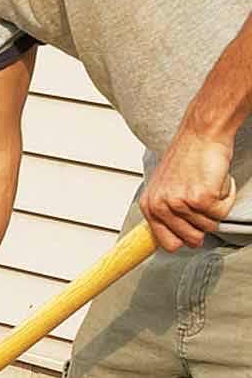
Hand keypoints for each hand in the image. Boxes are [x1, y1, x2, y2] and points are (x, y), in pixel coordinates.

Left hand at [141, 126, 235, 251]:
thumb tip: (179, 239)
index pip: (167, 243)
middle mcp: (161, 206)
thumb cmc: (187, 156)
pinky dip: (227, 197)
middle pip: (191, 238)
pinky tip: (218, 181)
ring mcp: (180, 203)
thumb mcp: (165, 187)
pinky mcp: (201, 198)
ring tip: (209, 185)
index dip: (184, 240)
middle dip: (204, 223)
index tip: (191, 237)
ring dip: (216, 206)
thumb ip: (167, 212)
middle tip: (206, 203)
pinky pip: (222, 211)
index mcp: (150, 206)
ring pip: (209, 225)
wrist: (201, 133)